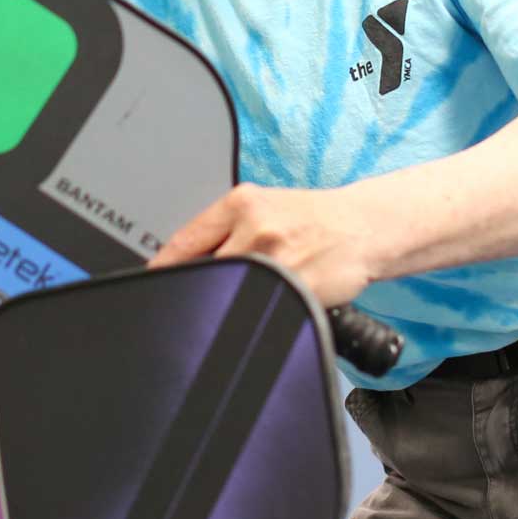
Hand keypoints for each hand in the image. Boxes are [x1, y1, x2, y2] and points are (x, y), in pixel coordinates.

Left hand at [154, 184, 375, 306]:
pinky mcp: (297, 288)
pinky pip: (263, 309)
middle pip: (204, 272)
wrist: (363, 227)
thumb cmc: (312, 219)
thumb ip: (223, 229)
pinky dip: (257, 314)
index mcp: (242, 204)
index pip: (186, 241)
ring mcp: (277, 260)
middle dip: (199, 289)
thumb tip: (179, 262)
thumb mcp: (264, 206)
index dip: (165, 268)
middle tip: (197, 300)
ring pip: (230, 293)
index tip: (154, 283)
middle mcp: (256, 228)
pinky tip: (267, 308)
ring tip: (243, 301)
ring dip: (228, 304)